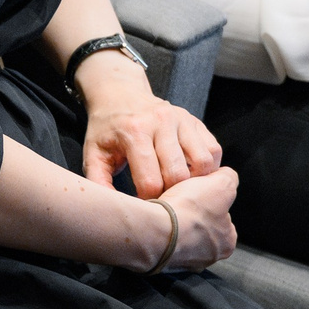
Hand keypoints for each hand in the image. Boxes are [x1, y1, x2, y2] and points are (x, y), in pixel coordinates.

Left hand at [78, 55, 222, 198]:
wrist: (120, 96)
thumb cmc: (107, 130)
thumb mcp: (94, 154)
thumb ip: (99, 183)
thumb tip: (115, 212)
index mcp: (135, 131)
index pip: (151, 181)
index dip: (148, 201)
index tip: (143, 205)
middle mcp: (162, 122)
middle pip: (179, 175)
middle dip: (171, 194)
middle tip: (161, 198)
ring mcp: (183, 119)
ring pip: (203, 164)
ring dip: (194, 182)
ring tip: (178, 187)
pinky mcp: (196, 121)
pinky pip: (214, 151)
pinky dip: (207, 168)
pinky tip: (190, 174)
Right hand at [144, 166, 238, 270]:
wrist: (155, 231)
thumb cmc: (191, 211)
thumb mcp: (221, 183)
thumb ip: (229, 178)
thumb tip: (226, 176)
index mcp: (227, 243)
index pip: (224, 219)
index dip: (212, 202)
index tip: (200, 194)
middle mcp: (207, 257)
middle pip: (202, 229)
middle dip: (192, 215)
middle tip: (182, 200)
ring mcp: (182, 262)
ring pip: (180, 236)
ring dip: (174, 223)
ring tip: (166, 209)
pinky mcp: (159, 261)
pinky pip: (161, 242)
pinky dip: (158, 230)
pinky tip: (155, 219)